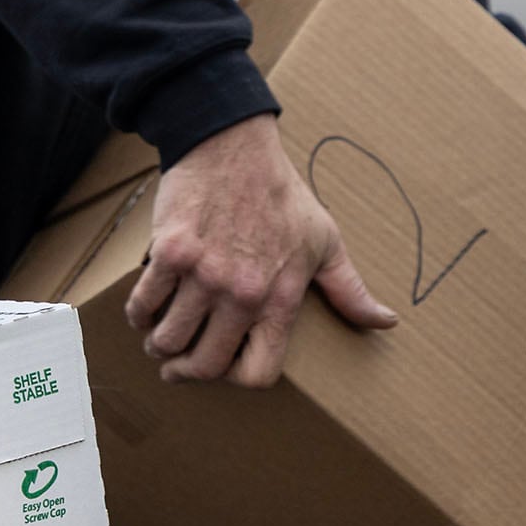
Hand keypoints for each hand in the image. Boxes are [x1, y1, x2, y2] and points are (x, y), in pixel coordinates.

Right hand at [124, 113, 395, 386]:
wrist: (232, 146)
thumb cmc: (281, 194)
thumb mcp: (326, 242)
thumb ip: (350, 290)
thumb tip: (386, 321)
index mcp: (280, 298)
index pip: (257, 373)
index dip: (234, 380)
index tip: (223, 368)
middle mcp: (241, 294)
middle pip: (205, 365)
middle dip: (186, 372)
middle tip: (177, 367)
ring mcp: (203, 275)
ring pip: (167, 339)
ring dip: (158, 344)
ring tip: (158, 338)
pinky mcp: (169, 253)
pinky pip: (143, 304)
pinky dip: (138, 315)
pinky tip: (144, 310)